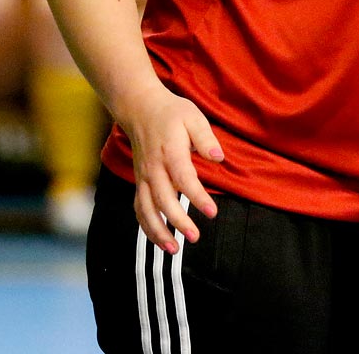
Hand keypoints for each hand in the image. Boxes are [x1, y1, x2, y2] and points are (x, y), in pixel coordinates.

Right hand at [120, 85, 224, 252]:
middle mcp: (153, 167)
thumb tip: (219, 158)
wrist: (140, 108)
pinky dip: (146, 226)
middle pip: (163, 199)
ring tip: (174, 249)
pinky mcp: (139, 181)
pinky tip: (159, 239)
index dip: (198, 197)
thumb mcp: (193, 116)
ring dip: (157, 231)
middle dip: (178, 221)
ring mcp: (143, 176)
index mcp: (169, 151)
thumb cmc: (172, 113)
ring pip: (146, 209)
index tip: (212, 213)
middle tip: (195, 237)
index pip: (184, 179)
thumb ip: (205, 137)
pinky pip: (139, 207)